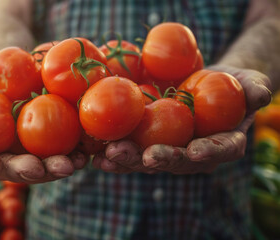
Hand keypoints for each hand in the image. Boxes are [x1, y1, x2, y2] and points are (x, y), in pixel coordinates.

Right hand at [0, 69, 87, 182]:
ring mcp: (30, 155)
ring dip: (54, 170)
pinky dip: (74, 157)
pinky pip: (63, 156)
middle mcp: (5, 157)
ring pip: (42, 168)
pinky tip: (85, 155)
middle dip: (25, 172)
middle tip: (36, 169)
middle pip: (13, 170)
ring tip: (69, 165)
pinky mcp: (54, 149)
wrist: (23, 75)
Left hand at [92, 66, 271, 173]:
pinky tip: (95, 153)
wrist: (204, 82)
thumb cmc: (230, 83)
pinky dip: (111, 152)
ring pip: (147, 160)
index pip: (219, 151)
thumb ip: (254, 89)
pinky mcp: (145, 143)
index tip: (194, 151)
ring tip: (108, 157)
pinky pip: (129, 149)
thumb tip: (259, 95)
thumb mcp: (248, 81)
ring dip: (127, 160)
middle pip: (176, 161)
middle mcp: (193, 154)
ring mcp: (168, 150)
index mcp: (222, 144)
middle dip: (158, 160)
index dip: (208, 152)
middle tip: (143, 156)